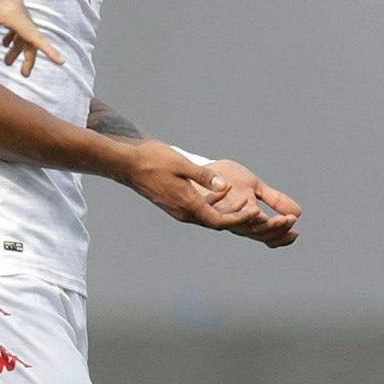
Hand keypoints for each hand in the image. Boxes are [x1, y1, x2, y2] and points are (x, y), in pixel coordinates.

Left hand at [0, 0, 63, 78]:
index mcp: (13, 13)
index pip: (35, 37)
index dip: (48, 50)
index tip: (61, 61)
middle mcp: (19, 5)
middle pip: (30, 35)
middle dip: (27, 55)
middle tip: (23, 73)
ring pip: (24, 27)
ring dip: (18, 45)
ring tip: (7, 60)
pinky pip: (18, 18)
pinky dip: (14, 32)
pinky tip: (4, 40)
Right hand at [115, 143, 288, 240]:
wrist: (126, 164)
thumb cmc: (153, 160)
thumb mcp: (181, 164)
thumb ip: (203, 176)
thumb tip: (223, 186)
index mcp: (187, 205)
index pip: (219, 221)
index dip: (239, 219)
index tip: (255, 212)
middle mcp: (183, 213)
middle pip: (216, 223)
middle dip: (237, 218)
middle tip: (256, 209)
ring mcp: (178, 210)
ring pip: (208, 217)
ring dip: (227, 212)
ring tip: (245, 201)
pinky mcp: (175, 204)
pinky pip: (199, 210)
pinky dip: (213, 204)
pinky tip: (223, 192)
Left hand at [200, 158, 300, 247]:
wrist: (205, 169)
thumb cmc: (228, 180)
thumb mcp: (257, 187)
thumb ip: (274, 199)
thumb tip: (299, 213)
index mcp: (250, 219)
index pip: (269, 235)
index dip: (282, 235)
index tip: (296, 229)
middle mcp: (238, 223)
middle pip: (260, 234)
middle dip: (277, 228)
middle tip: (290, 220)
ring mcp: (225, 217)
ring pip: (247, 228)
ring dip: (263, 224)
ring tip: (278, 218)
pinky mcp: (212, 209)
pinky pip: (228, 217)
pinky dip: (245, 215)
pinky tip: (256, 210)